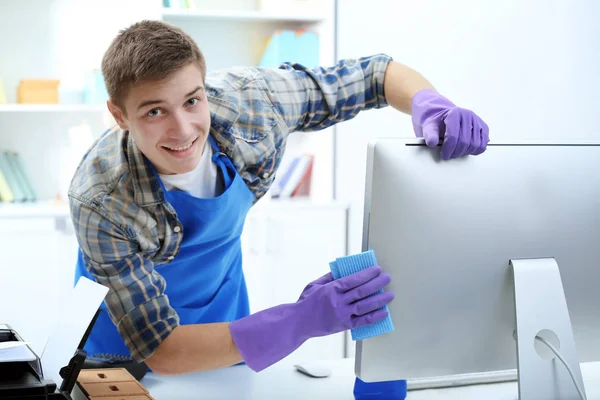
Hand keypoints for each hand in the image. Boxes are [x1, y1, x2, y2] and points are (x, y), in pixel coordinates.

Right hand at [229, 266, 393, 371]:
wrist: (298, 322)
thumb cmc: (306, 302)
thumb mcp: (315, 284)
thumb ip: (330, 277)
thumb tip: (344, 269)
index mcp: (331, 289)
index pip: (353, 279)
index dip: (367, 274)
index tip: (377, 269)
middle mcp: (338, 302)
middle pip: (362, 291)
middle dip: (377, 283)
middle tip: (387, 278)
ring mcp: (342, 314)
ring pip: (365, 306)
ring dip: (379, 299)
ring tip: (390, 294)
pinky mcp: (344, 325)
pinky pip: (362, 321)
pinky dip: (375, 316)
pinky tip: (384, 312)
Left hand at [411, 89, 489, 159]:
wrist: (443, 115)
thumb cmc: (437, 120)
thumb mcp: (429, 126)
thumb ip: (429, 134)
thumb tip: (432, 143)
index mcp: (455, 113)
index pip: (453, 137)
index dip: (448, 149)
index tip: (444, 155)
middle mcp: (468, 115)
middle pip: (465, 142)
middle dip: (456, 152)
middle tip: (449, 155)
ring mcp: (477, 121)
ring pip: (476, 144)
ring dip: (465, 152)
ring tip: (456, 152)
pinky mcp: (483, 127)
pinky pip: (484, 143)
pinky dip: (476, 150)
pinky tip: (466, 150)